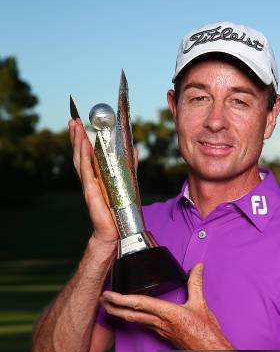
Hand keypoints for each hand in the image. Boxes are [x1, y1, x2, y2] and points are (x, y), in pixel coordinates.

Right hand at [68, 119, 137, 245]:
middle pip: (80, 154)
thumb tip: (134, 149)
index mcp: (97, 176)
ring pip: (80, 160)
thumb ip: (129, 165)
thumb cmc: (120, 209)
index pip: (87, 155)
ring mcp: (89, 185)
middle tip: (73, 120)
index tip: (79, 124)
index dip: (82, 140)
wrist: (117, 230)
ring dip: (78, 142)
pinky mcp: (92, 191)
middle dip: (76, 137)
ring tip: (75, 127)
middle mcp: (90, 179)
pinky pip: (87, 171)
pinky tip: (84, 146)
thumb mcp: (128, 181)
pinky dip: (85, 158)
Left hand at [100, 263, 232, 349]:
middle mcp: (161, 323)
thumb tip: (197, 267)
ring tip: (108, 306)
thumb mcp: (201, 305)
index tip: (109, 294)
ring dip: (120, 313)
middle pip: (131, 315)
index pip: (140, 304)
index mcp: (169, 314)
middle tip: (101, 299)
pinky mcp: (163, 335)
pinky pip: (143, 325)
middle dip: (113, 307)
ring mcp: (160, 331)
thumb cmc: (207, 333)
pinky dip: (132, 318)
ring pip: (135, 321)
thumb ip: (196, 284)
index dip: (122, 299)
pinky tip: (128, 316)